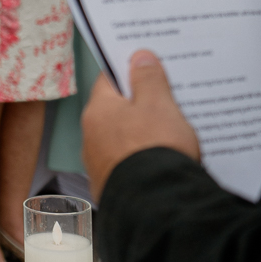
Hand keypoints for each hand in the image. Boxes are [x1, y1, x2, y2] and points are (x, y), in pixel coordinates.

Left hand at [82, 49, 201, 197]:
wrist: (156, 205)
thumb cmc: (156, 149)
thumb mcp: (159, 105)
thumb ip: (148, 79)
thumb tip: (138, 56)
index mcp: (98, 111)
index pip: (109, 80)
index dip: (129, 71)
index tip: (147, 67)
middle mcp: (91, 137)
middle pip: (116, 111)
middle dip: (139, 105)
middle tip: (166, 101)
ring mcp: (99, 165)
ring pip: (122, 139)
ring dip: (141, 134)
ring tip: (169, 133)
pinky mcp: (112, 187)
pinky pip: (128, 164)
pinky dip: (142, 159)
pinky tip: (161, 161)